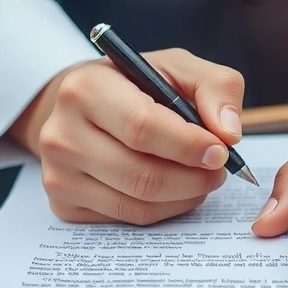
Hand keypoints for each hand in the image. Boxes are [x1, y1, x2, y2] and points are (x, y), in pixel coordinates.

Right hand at [10, 50, 245, 225]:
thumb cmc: (137, 86)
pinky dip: (163, 210)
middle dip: (193, 178)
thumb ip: (216, 88)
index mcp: (85, 88)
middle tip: (217, 170)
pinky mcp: (63, 205)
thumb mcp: (178, 68)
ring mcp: (57, 175)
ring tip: (201, 178)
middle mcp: (60, 134)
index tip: (221, 152)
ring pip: (137, 205)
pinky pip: (127, 219)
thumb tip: (230, 133)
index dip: (189, 146)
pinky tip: (174, 190)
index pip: (142, 128)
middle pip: (142, 176)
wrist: (84, 106)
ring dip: (184, 197)